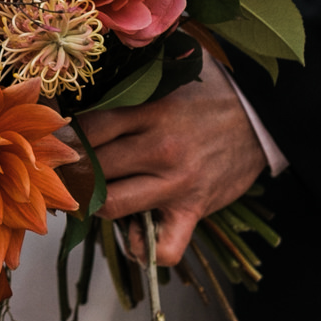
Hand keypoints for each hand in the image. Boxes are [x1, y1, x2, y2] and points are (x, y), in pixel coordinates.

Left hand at [62, 55, 267, 266]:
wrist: (264, 118)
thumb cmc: (210, 93)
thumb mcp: (171, 73)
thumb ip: (132, 75)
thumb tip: (90, 70)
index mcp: (152, 111)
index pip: (89, 129)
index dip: (65, 138)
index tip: (56, 141)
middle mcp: (161, 149)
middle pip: (93, 169)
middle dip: (72, 172)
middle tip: (64, 171)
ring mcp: (177, 184)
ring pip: (112, 206)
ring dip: (95, 205)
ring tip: (93, 196)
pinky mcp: (194, 210)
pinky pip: (163, 248)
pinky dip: (144, 250)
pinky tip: (136, 235)